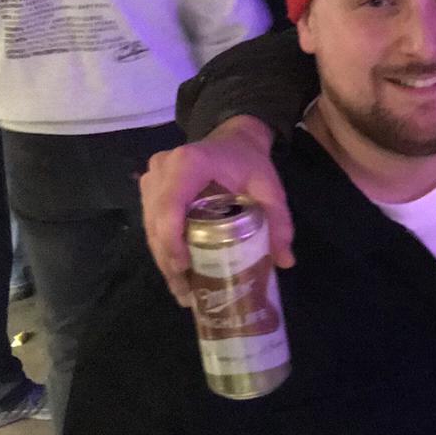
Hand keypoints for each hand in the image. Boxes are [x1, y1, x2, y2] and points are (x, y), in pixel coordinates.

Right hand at [141, 116, 291, 307]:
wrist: (233, 140)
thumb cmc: (249, 162)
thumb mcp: (269, 187)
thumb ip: (279, 221)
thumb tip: (285, 262)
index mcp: (189, 163)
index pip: (170, 205)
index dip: (172, 239)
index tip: (184, 268)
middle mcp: (162, 169)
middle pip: (156, 222)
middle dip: (169, 261)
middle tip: (187, 294)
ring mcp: (152, 179)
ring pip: (151, 227)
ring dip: (164, 261)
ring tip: (184, 293)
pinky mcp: (150, 190)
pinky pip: (152, 224)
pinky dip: (164, 250)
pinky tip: (178, 276)